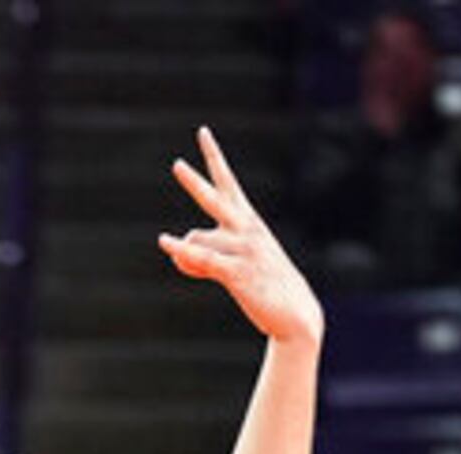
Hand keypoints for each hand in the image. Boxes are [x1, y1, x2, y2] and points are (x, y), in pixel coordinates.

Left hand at [156, 125, 320, 345]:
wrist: (296, 314)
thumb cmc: (266, 287)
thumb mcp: (237, 264)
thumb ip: (205, 255)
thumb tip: (178, 257)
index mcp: (249, 222)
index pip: (227, 182)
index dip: (213, 157)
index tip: (202, 132)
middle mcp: (246, 230)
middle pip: (214, 198)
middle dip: (194, 181)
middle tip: (176, 164)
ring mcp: (243, 250)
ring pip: (198, 240)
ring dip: (186, 256)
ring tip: (191, 270)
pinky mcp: (238, 272)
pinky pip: (202, 257)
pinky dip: (182, 251)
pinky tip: (165, 242)